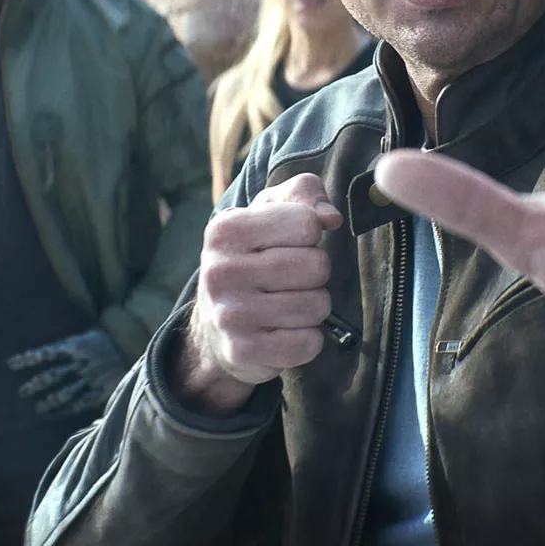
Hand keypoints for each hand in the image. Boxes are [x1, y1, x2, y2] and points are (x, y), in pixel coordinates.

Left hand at [7, 328, 127, 417]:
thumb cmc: (108, 341)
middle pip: (54, 375)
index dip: (28, 359)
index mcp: (76, 346)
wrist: (134, 347)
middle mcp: (81, 362)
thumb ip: (71, 344)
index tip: (11, 365)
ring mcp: (91, 377)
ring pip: (67, 391)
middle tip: (23, 392)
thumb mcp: (89, 336)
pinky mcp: (101, 389)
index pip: (46, 353)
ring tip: (39, 407)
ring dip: (51, 400)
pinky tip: (55, 413)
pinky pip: (81, 402)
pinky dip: (67, 408)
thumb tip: (51, 352)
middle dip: (37, 384)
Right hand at [177, 174, 341, 414]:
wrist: (214, 326)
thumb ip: (304, 194)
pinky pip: (308, 343)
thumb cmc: (253, 258)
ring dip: (314, 306)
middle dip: (316, 274)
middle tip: (292, 279)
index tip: (290, 244)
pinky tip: (285, 332)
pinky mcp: (243, 351)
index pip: (307, 223)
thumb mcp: (269, 213)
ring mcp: (229, 314)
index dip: (310, 235)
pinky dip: (308, 339)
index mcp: (226, 229)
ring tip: (288, 304)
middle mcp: (220, 271)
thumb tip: (331, 217)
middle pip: (316, 265)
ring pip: (317, 305)